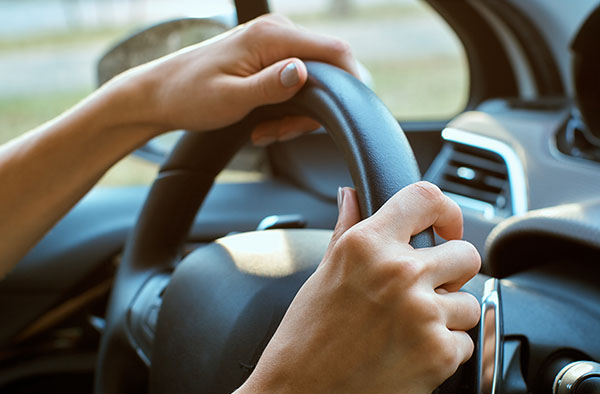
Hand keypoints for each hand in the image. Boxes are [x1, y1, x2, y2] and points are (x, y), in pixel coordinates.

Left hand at [114, 14, 358, 144]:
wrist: (160, 94)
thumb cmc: (188, 95)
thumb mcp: (231, 98)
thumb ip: (270, 85)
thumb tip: (304, 73)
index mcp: (271, 37)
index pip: (335, 51)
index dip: (351, 83)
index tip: (347, 114)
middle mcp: (277, 32)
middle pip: (326, 70)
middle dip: (311, 109)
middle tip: (280, 132)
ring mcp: (272, 43)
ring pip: (310, 81)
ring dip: (295, 113)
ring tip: (264, 131)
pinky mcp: (267, 56)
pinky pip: (294, 82)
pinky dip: (285, 106)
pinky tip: (262, 123)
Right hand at [237, 182, 480, 393]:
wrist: (302, 392)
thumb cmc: (306, 336)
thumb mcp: (324, 272)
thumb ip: (347, 228)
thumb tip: (350, 196)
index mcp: (367, 245)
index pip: (425, 198)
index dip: (445, 211)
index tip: (445, 228)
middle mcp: (399, 272)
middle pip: (465, 253)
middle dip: (452, 272)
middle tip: (426, 289)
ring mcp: (423, 313)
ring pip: (470, 302)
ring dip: (448, 315)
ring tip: (410, 327)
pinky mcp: (439, 352)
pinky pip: (466, 340)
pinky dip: (445, 348)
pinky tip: (410, 352)